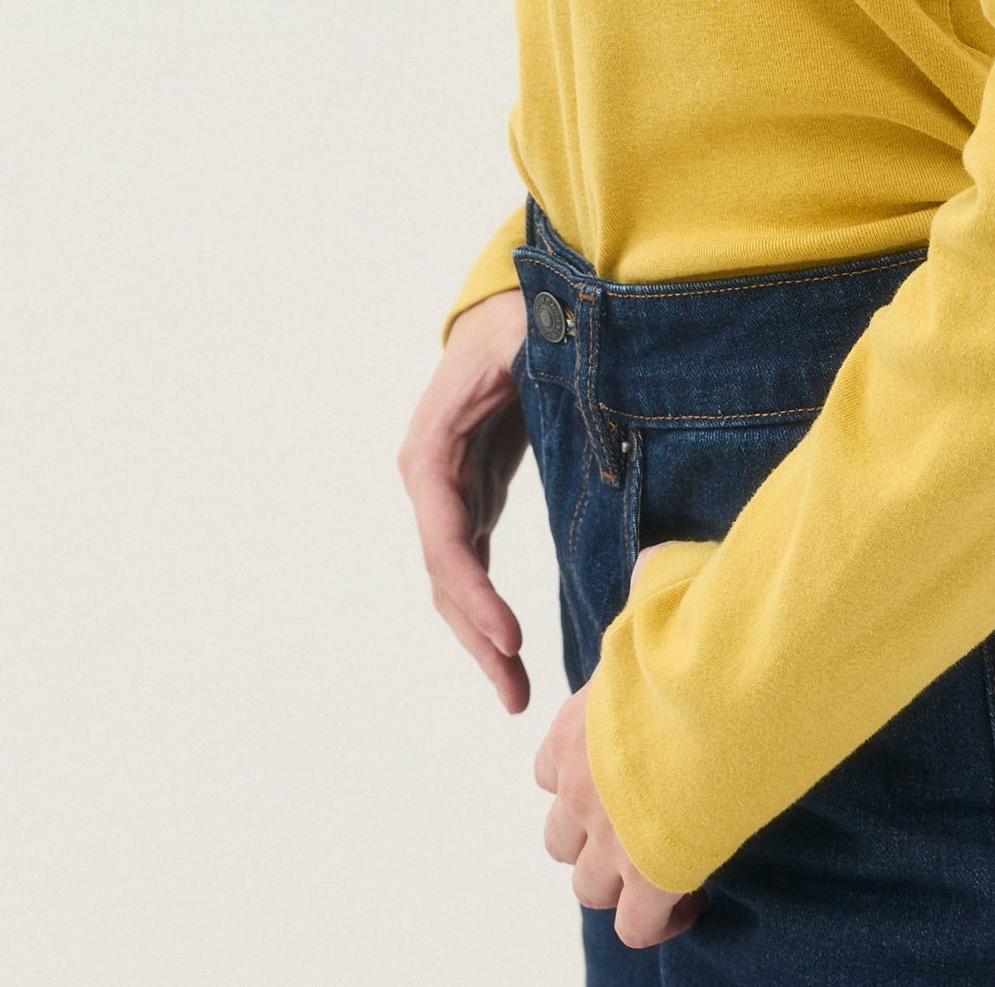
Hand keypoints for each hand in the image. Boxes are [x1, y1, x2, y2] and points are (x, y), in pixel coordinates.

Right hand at [397, 285, 531, 711]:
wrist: (510, 301)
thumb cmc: (524, 316)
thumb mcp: (531, 337)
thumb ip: (542, 367)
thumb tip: (565, 386)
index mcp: (433, 443)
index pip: (445, 532)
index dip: (473, 588)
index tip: (508, 635)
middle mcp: (429, 474)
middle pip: (444, 572)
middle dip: (477, 636)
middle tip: (515, 693)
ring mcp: (446, 488)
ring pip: (454, 579)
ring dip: (479, 637)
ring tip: (516, 693)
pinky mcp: (470, 493)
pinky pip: (470, 562)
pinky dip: (485, 609)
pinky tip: (509, 648)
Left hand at [536, 557, 706, 949]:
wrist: (726, 689)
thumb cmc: (699, 636)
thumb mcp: (661, 599)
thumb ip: (648, 588)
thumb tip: (651, 562)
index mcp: (577, 727)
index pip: (548, 769)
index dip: (580, 774)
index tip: (624, 769)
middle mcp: (582, 788)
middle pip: (557, 837)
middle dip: (593, 835)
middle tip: (642, 821)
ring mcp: (611, 839)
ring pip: (586, 888)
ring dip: (620, 880)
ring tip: (664, 862)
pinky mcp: (651, 877)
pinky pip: (637, 927)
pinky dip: (659, 919)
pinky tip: (690, 896)